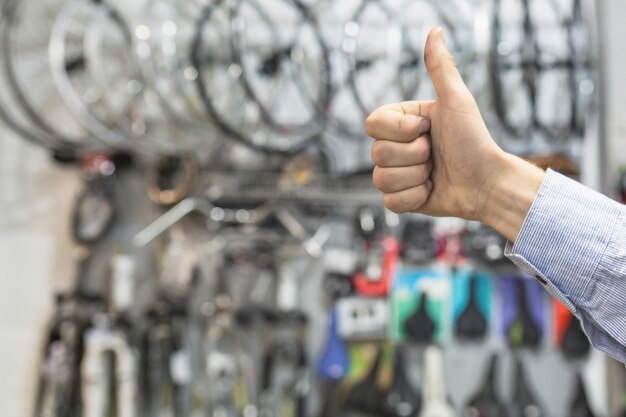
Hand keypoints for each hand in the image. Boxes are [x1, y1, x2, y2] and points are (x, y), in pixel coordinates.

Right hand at [365, 28, 544, 240]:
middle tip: (435, 154)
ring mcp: (396, 174)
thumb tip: (435, 31)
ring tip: (434, 173)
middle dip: (414, 156)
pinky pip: (390, 202)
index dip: (399, 131)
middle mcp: (395, 147)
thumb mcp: (457, 101)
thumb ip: (440, 68)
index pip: (372, 124)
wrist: (487, 183)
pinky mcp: (401, 199)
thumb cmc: (474, 140)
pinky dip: (415, 197)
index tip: (427, 129)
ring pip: (381, 179)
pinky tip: (431, 190)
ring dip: (415, 177)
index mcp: (402, 123)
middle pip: (377, 153)